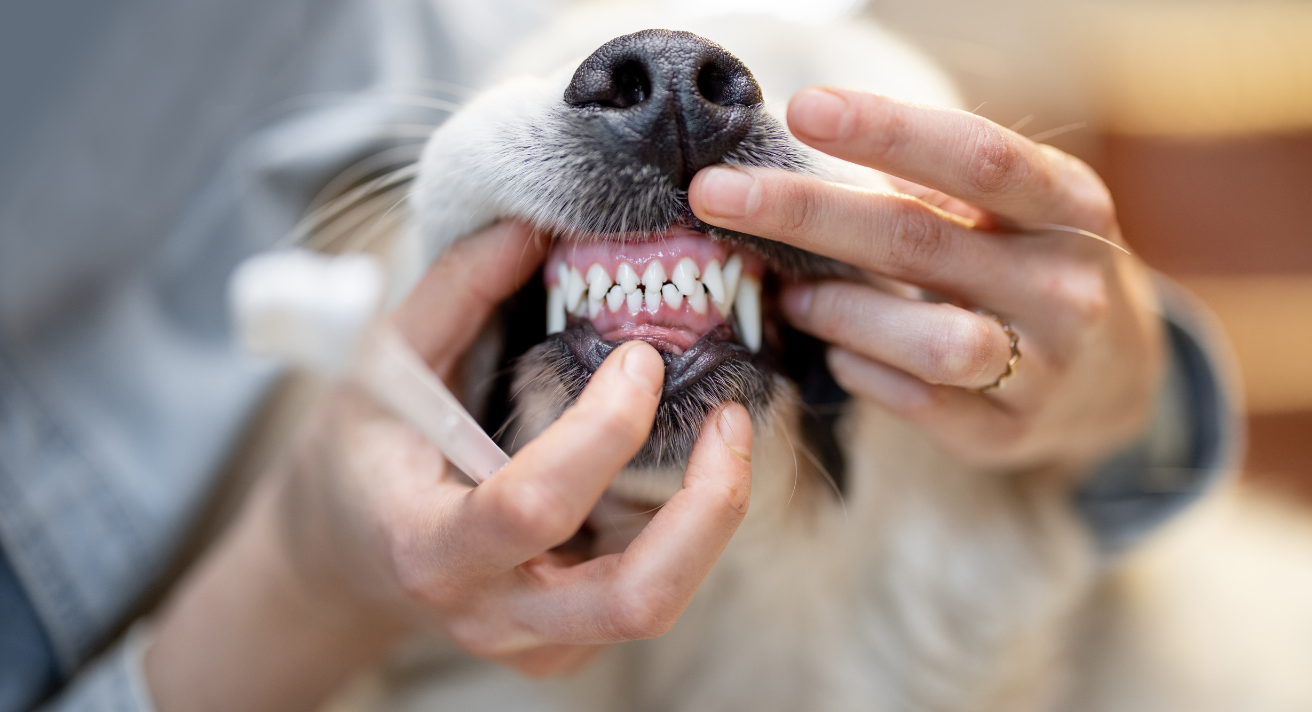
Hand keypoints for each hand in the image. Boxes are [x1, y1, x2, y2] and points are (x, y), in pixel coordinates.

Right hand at [146, 222, 752, 711]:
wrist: (348, 556)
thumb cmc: (364, 455)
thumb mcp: (384, 366)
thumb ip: (455, 294)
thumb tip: (531, 227)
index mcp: (429, 547)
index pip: (532, 506)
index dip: (603, 430)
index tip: (640, 357)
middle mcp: (491, 613)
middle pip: (635, 599)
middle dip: (708, 508)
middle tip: (732, 419)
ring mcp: (537, 643)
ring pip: (659, 604)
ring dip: (712, 518)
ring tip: (726, 433)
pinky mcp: (570, 646)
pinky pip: (649, 596)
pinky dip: (684, 530)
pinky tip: (679, 469)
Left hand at [689, 87, 1163, 473]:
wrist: (1119, 378)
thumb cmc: (1034, 266)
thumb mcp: (1015, 212)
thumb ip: (934, 186)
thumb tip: (808, 152)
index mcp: (1070, 206)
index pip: (976, 158)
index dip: (888, 130)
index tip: (802, 109)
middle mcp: (1067, 285)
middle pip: (920, 242)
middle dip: (805, 214)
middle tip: (716, 195)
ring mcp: (1045, 368)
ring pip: (927, 340)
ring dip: (837, 311)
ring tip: (789, 295)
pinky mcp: (1009, 433)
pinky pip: (918, 404)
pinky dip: (861, 372)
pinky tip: (836, 353)